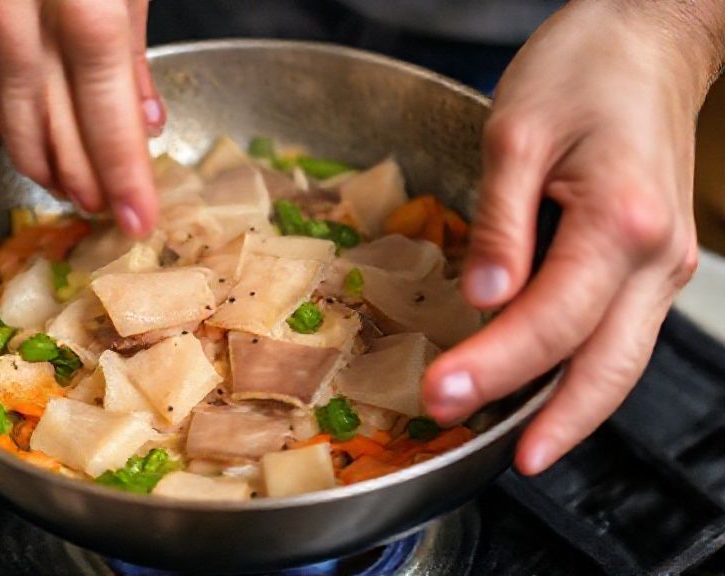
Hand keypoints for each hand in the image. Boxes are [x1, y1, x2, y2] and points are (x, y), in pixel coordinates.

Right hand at [0, 0, 161, 236]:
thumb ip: (132, 48)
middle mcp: (10, 8)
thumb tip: (144, 120)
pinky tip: (18, 129)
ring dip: (35, 158)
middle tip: (102, 206)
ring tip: (64, 180)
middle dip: (78, 179)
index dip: (122, 173)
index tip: (137, 218)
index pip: (103, 108)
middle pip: (45, 125)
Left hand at [421, 1, 720, 473]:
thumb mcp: (516, 132)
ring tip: (511, 443)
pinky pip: (618, 335)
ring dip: (566, 409)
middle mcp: (656, 257)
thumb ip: (501, 223)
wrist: (647, 38)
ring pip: (619, 361)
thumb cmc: (582, 70)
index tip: (439, 393)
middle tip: (470, 440)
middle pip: (604, 366)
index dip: (494, 365)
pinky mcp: (650, 264)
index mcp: (622, 221)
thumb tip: (485, 300)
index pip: (552, 319)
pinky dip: (580, 373)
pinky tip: (542, 392)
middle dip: (538, 416)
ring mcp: (661, 265)